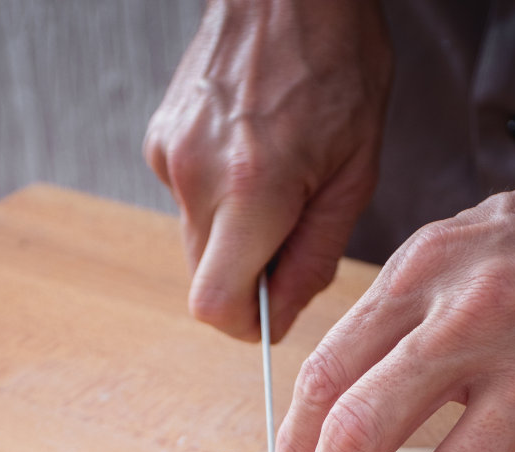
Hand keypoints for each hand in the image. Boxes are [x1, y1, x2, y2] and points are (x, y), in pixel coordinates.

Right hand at [143, 0, 391, 341]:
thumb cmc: (337, 63)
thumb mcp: (355, 170)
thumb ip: (316, 253)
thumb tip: (284, 312)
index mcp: (252, 188)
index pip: (215, 305)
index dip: (246, 324)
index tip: (274, 312)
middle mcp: (197, 175)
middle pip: (205, 278)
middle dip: (248, 276)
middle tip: (294, 232)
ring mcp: (170, 154)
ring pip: (197, 240)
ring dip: (235, 234)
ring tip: (279, 179)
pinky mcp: (159, 139)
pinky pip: (188, 199)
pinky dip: (220, 196)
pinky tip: (253, 151)